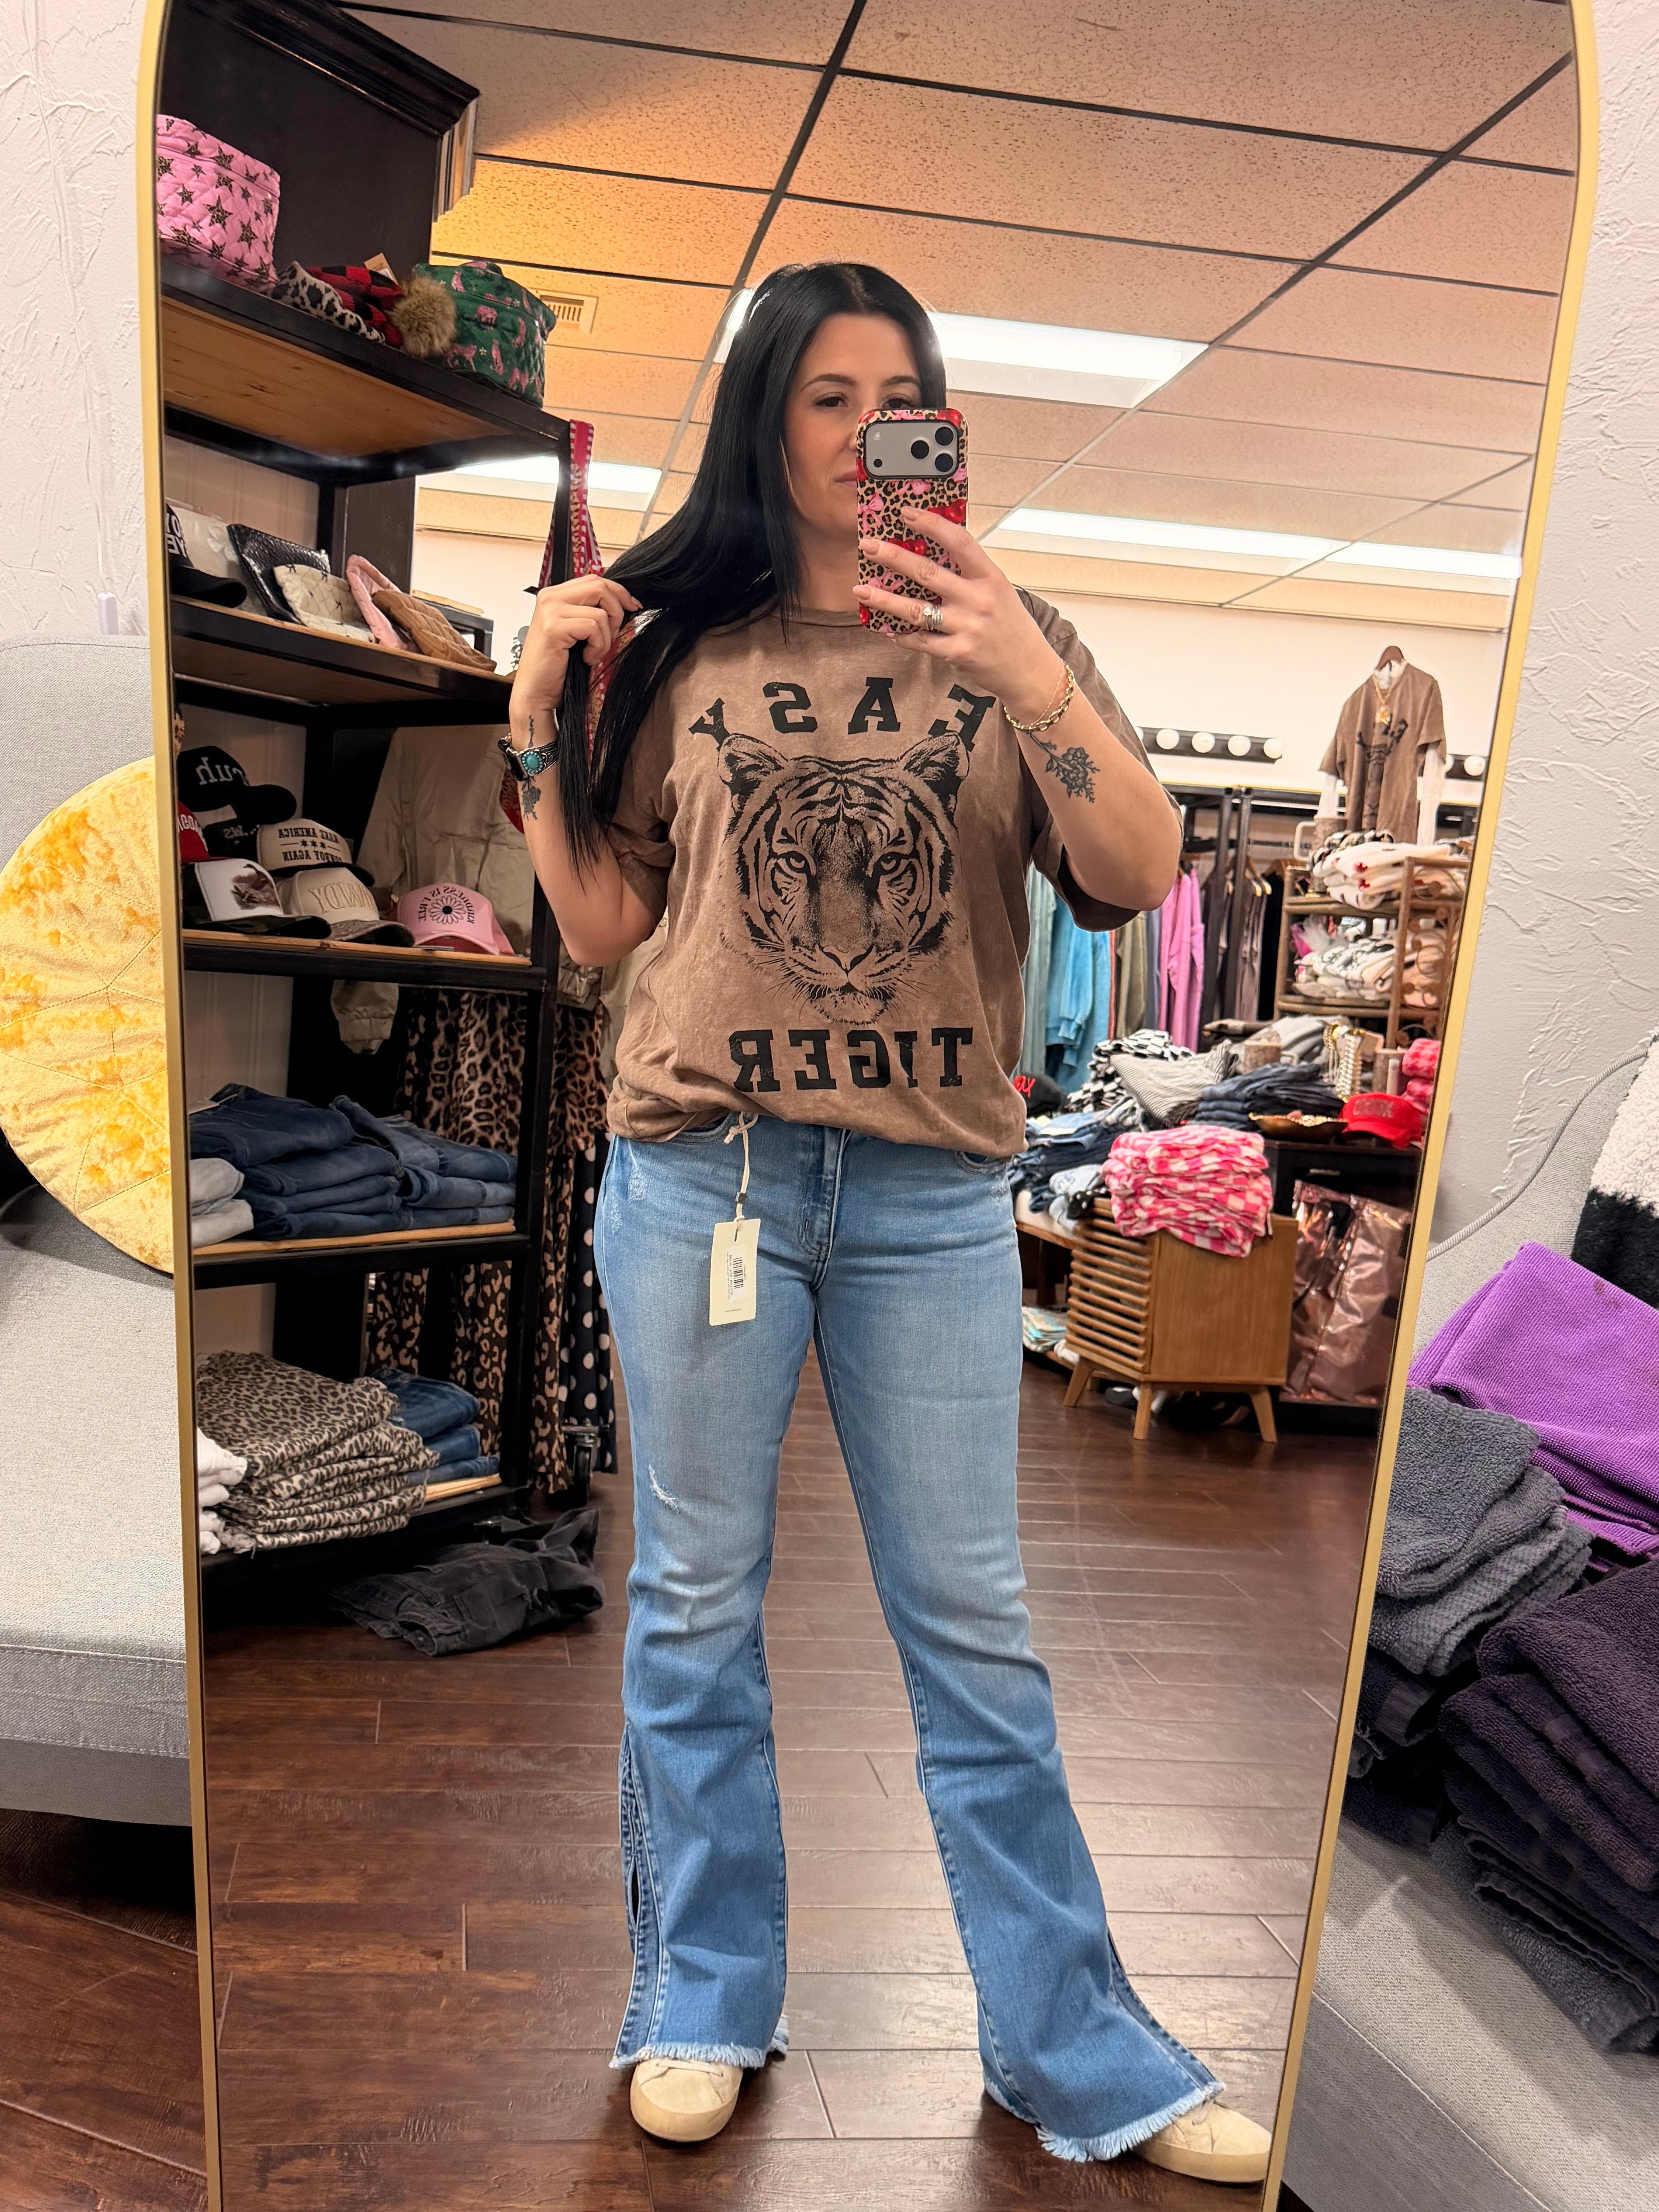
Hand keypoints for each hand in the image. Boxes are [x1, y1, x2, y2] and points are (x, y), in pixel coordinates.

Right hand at [510, 575, 640, 720]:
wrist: (536, 691)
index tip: (632, 607)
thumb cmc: (558, 666)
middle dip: (616, 612)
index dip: (619, 592)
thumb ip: (591, 612)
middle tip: (612, 636)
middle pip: (600, 587)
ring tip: (592, 653)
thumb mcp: (578, 632)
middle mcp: (550, 597)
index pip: (595, 580)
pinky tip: (586, 658)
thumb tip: (625, 603)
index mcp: (556, 595)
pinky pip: (593, 627)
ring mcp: (550, 610)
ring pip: (600, 612)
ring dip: (605, 639)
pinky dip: (597, 647)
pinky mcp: (553, 627)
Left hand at [853, 508, 1063, 720]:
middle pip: (928, 572)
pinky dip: (901, 635)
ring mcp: (967, 627)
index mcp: (991, 578)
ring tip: (861, 591)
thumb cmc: (1012, 628)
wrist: (1029, 671)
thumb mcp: (1000, 592)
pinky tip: (886, 628)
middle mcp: (979, 600)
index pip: (959, 541)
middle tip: (868, 546)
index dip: (930, 524)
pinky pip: (920, 641)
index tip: (905, 513)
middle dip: (893, 557)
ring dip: (884, 599)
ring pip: (915, 610)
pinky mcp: (957, 653)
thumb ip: (971, 574)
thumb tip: (932, 553)